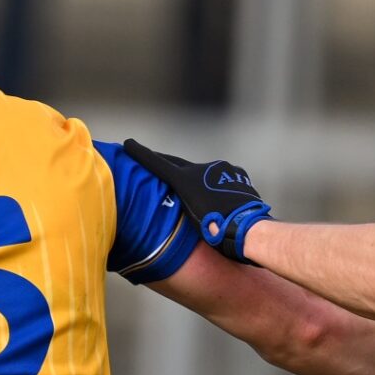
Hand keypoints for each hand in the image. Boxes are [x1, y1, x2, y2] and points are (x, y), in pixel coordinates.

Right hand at [122, 139, 271, 261]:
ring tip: (203, 200)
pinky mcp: (237, 174)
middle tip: (156, 165)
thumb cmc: (214, 230)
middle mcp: (202, 169)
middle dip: (169, 167)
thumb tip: (180, 201)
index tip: (128, 143)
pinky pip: (223, 179)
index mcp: (186, 179)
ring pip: (205, 175)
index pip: (158, 164)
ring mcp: (222, 170)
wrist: (246, 228)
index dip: (142, 154)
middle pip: (180, 166)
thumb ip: (183, 204)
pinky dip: (219, 187)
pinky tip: (223, 201)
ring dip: (201, 183)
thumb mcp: (189, 219)